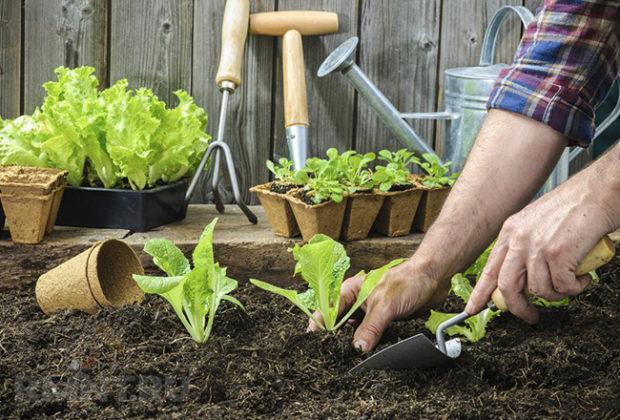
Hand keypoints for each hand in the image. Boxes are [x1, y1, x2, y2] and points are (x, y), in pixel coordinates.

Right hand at [307, 259, 448, 352]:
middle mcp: (357, 302)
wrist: (432, 278)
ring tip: (345, 359)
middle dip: (335, 338)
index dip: (320, 325)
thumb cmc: (407, 281)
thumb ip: (371, 327)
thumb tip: (357, 348)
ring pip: (354, 331)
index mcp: (351, 291)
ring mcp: (370, 312)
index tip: (314, 342)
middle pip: (339, 323)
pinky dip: (367, 345)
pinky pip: (370, 336)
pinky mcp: (382, 321)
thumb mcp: (385, 306)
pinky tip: (365, 355)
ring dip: (352, 343)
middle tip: (330, 356)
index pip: (329, 310)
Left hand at [466, 169, 617, 322]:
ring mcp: (536, 246)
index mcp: (510, 231)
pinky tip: (582, 277)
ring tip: (570, 283)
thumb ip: (525, 248)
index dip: (480, 293)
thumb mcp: (536, 224)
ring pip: (539, 290)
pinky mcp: (557, 254)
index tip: (472, 309)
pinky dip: (575, 288)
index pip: (489, 269)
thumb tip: (523, 279)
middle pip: (507, 286)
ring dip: (557, 294)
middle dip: (518, 308)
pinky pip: (563, 287)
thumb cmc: (574, 208)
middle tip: (530, 316)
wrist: (599, 192)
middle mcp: (518, 239)